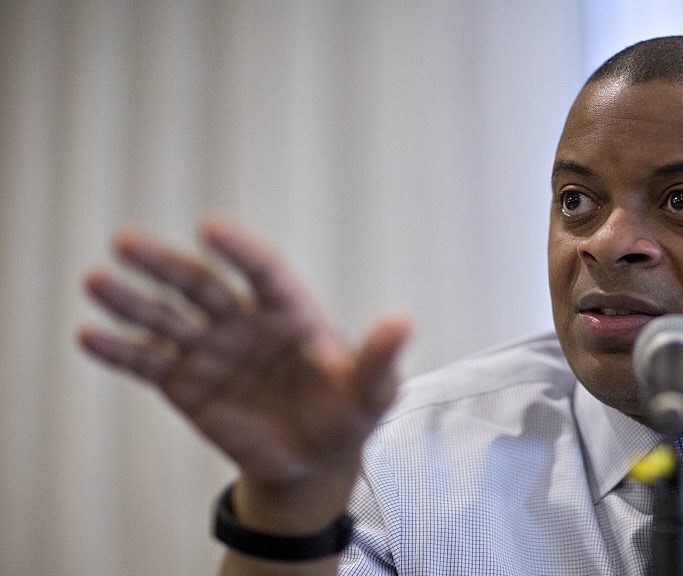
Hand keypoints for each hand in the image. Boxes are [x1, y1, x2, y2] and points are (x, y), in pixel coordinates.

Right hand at [79, 217, 409, 526]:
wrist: (311, 459)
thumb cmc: (346, 414)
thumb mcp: (372, 393)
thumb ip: (379, 359)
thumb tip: (403, 322)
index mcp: (289, 310)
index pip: (261, 270)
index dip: (239, 249)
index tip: (211, 228)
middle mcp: (243, 321)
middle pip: (200, 285)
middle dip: (164, 264)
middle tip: (125, 242)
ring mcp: (210, 349)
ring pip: (165, 318)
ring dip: (130, 301)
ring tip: (95, 281)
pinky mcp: (184, 383)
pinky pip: (147, 364)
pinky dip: (120, 352)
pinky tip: (89, 336)